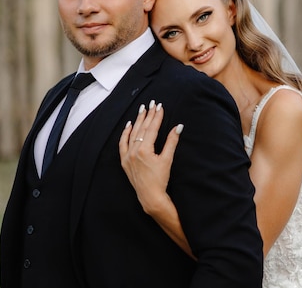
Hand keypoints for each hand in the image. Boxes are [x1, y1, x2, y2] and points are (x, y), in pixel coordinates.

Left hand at [119, 100, 183, 214]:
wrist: (150, 196)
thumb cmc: (160, 179)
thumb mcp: (167, 159)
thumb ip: (172, 141)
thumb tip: (178, 126)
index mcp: (144, 150)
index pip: (151, 128)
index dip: (156, 117)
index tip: (160, 106)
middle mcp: (133, 151)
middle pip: (142, 128)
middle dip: (148, 115)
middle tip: (152, 103)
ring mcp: (127, 156)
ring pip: (132, 134)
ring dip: (138, 121)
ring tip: (142, 109)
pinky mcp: (124, 161)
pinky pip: (122, 144)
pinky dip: (125, 133)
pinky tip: (129, 124)